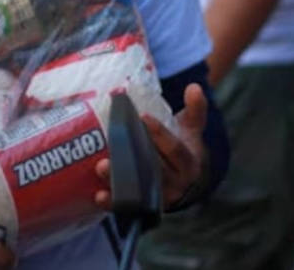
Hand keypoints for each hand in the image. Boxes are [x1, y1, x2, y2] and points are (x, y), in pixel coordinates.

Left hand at [93, 85, 208, 210]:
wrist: (183, 182)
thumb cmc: (183, 148)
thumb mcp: (191, 130)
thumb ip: (195, 109)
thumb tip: (194, 87)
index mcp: (188, 163)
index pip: (175, 149)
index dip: (160, 134)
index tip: (143, 117)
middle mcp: (175, 183)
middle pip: (155, 171)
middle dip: (135, 158)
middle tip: (114, 143)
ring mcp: (158, 197)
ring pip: (139, 189)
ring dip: (119, 180)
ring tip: (101, 166)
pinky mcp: (142, 206)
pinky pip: (128, 206)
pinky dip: (113, 202)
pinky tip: (98, 195)